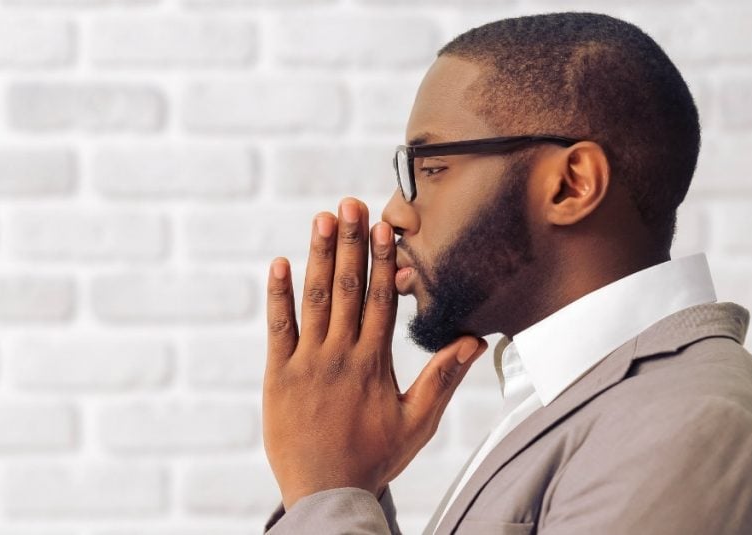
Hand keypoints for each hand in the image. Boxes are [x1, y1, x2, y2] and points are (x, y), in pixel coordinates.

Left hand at [263, 197, 487, 508]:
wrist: (325, 492)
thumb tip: (474, 341)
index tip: (384, 226)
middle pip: (348, 289)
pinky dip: (278, 295)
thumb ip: (443, 379)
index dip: (383, 260)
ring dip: (318, 257)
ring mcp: (307, 362)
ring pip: (314, 300)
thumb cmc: (374, 458)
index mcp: (374, 363)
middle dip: (350, 243)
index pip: (381, 300)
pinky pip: (278, 328)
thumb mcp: (417, 423)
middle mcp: (340, 355)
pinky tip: (279, 263)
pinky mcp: (277, 374)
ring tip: (322, 218)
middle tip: (350, 203)